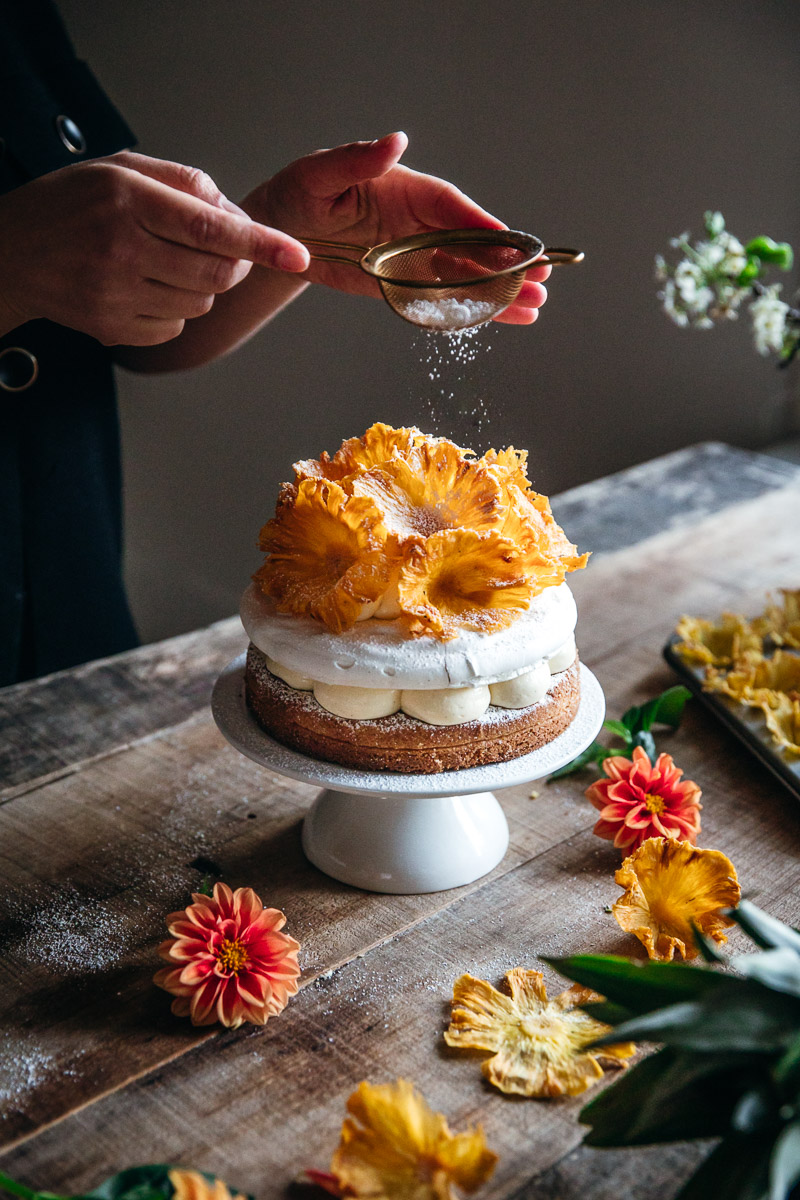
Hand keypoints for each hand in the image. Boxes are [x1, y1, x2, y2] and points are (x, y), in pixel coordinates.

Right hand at [0, 151, 309, 345]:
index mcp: (127, 198)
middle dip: (236, 264)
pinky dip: (175, 309)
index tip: (298, 253)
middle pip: (216, 272)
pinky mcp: (113, 329)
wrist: (11, 254)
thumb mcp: (121, 170)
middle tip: (225, 250)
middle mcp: (121, 248)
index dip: (261, 243)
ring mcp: (116, 294)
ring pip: (201, 302)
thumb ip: (185, 183)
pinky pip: (176, 326)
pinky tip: (145, 287)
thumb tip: (239, 217)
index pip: (211, 227)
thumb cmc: (71, 204)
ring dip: (202, 285)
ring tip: (166, 262)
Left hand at [244, 133, 548, 324]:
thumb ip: (358, 160)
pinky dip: (475, 308)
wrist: (283, 229)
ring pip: (467, 275)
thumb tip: (395, 141)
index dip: (484, 226)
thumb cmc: (301, 191)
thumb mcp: (322, 172)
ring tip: (536, 305)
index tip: (513, 243)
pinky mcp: (407, 283)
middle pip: (472, 245)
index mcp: (408, 190)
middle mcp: (421, 224)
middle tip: (542, 278)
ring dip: (501, 291)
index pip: (453, 209)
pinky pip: (446, 298)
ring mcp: (417, 255)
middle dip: (506, 264)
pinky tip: (508, 317)